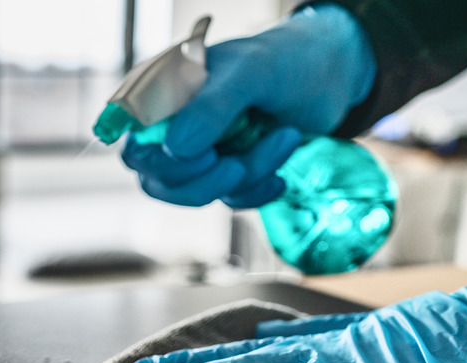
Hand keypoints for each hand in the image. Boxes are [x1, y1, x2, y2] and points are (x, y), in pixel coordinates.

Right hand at [123, 4, 375, 208]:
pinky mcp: (226, 172)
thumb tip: (174, 149)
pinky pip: (228, 199)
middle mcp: (172, 124)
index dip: (158, 160)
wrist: (333, 75)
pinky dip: (257, 190)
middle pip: (155, 177)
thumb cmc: (287, 60)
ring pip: (194, 193)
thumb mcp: (250, 74)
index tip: (205, 156)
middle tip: (239, 165)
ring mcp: (199, 152)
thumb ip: (211, 108)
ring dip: (245, 176)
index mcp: (162, 92)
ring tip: (284, 138)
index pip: (133, 140)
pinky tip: (281, 172)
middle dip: (202, 181)